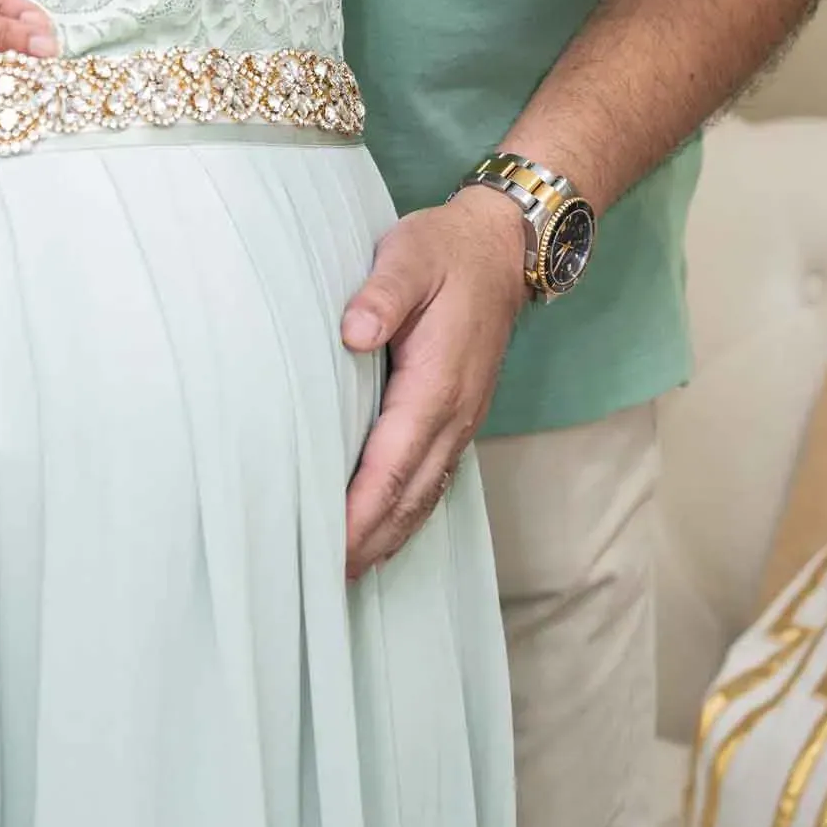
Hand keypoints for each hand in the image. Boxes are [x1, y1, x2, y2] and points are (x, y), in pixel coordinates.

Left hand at [340, 188, 526, 576]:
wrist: (500, 247)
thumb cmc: (444, 250)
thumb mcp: (408, 255)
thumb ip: (381, 294)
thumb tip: (353, 334)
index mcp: (436, 384)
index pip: (393, 465)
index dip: (361, 511)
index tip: (329, 546)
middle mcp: (454, 413)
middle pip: (410, 495)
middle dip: (370, 540)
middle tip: (326, 579)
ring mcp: (462, 418)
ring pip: (426, 495)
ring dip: (390, 535)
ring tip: (349, 570)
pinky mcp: (461, 415)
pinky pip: (436, 478)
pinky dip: (411, 512)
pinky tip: (388, 528)